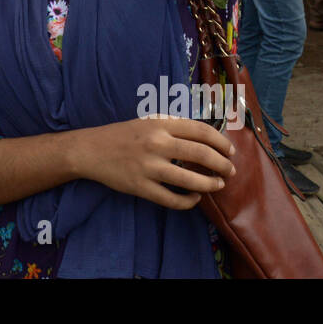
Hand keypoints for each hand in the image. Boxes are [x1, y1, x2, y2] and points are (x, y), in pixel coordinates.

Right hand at [73, 116, 233, 209]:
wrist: (91, 150)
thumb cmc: (123, 135)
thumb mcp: (148, 122)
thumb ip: (174, 127)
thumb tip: (206, 138)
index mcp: (160, 125)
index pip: (201, 131)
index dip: (221, 142)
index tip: (230, 151)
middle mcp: (157, 144)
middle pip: (202, 154)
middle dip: (222, 164)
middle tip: (230, 171)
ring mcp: (149, 167)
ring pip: (190, 180)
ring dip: (210, 184)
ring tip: (217, 184)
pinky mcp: (141, 187)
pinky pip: (172, 199)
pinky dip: (188, 201)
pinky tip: (194, 198)